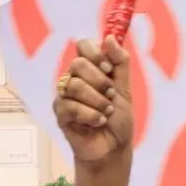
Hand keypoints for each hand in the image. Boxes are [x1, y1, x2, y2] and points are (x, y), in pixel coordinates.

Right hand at [54, 38, 135, 168]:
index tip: (108, 68)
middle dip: (99, 81)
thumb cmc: (118, 119)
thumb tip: (109, 38)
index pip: (83, 46)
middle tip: (110, 95)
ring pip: (73, 85)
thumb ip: (120, 63)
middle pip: (77, 64)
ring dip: (96, 100)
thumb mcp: (125, 89)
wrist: (113, 148)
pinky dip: (89, 114)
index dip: (94, 53)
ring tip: (107, 112)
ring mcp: (65, 96)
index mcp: (91, 69)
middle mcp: (74, 78)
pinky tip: (98, 121)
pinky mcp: (60, 113)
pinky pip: (69, 106)